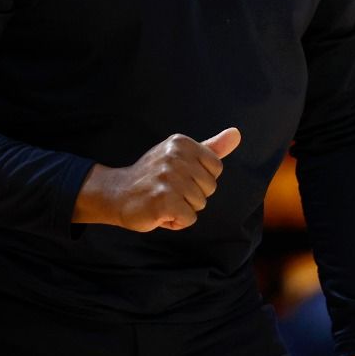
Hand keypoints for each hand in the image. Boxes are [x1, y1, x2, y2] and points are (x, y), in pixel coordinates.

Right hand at [72, 128, 239, 231]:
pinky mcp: (163, 200)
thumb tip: (237, 134)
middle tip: (168, 190)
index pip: (216, 168)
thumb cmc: (153, 177)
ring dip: (182, 209)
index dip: (200, 180)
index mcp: (181, 143)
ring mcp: (168, 178)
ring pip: (200, 204)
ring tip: (162, 201)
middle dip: (192, 196)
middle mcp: (175, 157)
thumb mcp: (181, 156)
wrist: (117, 194)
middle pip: (210, 188)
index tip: (178, 177)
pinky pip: (189, 218)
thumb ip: (211, 147)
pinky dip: (176, 222)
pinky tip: (159, 212)